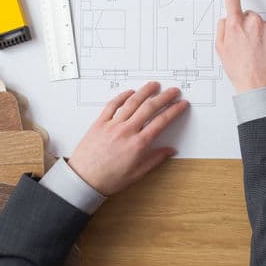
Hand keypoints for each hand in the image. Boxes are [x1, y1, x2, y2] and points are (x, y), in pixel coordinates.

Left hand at [67, 82, 188, 195]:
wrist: (83, 180)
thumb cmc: (109, 180)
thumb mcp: (137, 174)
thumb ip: (155, 160)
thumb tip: (170, 151)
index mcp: (138, 144)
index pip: (161, 122)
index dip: (174, 111)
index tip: (181, 104)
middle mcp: (127, 131)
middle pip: (149, 108)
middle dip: (164, 97)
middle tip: (173, 91)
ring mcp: (112, 125)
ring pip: (132, 102)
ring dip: (145, 91)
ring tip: (154, 85)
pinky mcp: (100, 123)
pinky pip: (112, 105)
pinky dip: (122, 96)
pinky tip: (130, 92)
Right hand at [216, 0, 265, 93]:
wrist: (260, 86)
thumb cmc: (241, 71)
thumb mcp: (222, 50)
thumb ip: (222, 29)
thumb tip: (227, 18)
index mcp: (235, 25)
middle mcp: (253, 22)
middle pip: (251, 16)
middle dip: (250, 27)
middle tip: (250, 46)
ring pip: (265, 25)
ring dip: (264, 34)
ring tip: (261, 52)